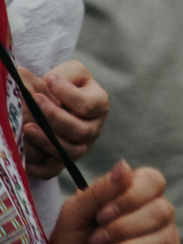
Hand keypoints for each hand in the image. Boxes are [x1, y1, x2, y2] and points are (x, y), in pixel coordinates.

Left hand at [18, 60, 105, 179]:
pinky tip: (21, 152)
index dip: (68, 94)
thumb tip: (33, 77)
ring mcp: (80, 147)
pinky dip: (36, 166)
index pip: (88, 105)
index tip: (49, 79)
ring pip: (69, 152)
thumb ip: (60, 75)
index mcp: (99, 105)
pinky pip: (51, 170)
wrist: (61, 102)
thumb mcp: (70, 73)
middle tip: (34, 101)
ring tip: (27, 128)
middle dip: (55, 117)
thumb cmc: (67, 84)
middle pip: (80, 131)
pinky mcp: (62, 161)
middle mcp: (94, 129)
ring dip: (47, 141)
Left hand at [50, 161, 182, 243]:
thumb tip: (124, 165)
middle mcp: (157, 214)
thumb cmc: (72, 242)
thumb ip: (99, 191)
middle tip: (95, 241)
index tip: (102, 215)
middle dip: (123, 228)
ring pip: (165, 238)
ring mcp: (165, 240)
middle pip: (162, 211)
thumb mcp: (75, 214)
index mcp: (138, 194)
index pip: (154, 181)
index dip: (131, 198)